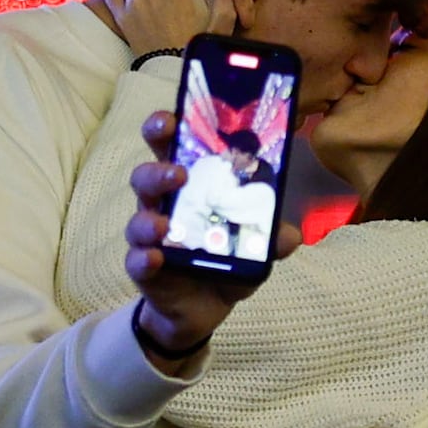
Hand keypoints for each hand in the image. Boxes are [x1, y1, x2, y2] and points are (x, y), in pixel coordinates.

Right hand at [122, 109, 253, 368]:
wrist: (203, 310)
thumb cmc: (224, 260)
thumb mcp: (254, 247)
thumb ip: (271, 238)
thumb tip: (292, 235)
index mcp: (188, 186)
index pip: (171, 147)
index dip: (166, 127)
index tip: (172, 116)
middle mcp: (163, 204)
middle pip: (147, 174)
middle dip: (157, 168)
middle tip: (177, 173)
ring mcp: (150, 237)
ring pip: (138, 217)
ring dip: (148, 217)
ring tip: (162, 223)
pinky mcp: (145, 270)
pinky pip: (136, 261)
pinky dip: (143, 258)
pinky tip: (154, 257)